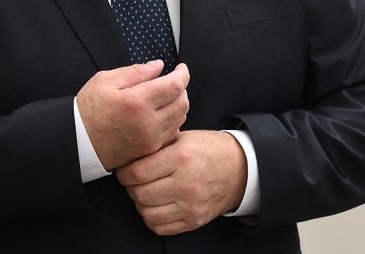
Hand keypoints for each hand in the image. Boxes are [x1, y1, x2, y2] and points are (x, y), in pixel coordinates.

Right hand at [76, 61, 189, 170]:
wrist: (78, 142)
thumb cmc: (88, 109)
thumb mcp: (105, 80)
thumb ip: (135, 71)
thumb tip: (158, 66)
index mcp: (137, 102)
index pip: (175, 85)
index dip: (182, 74)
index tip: (181, 68)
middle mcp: (148, 123)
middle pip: (182, 102)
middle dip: (182, 88)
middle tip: (173, 80)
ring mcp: (150, 140)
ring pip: (180, 119)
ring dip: (179, 104)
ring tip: (167, 95)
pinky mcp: (149, 150)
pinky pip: (172, 133)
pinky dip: (173, 120)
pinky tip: (162, 113)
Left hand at [115, 130, 247, 235]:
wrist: (240, 169)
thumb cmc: (207, 149)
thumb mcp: (183, 137)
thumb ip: (157, 144)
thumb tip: (128, 153)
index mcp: (181, 158)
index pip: (138, 173)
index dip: (124, 173)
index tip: (125, 170)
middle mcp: (186, 184)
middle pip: (140, 194)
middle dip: (131, 187)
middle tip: (134, 180)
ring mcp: (191, 206)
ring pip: (147, 213)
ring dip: (141, 203)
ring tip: (146, 192)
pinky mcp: (194, 221)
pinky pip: (160, 227)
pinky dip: (152, 218)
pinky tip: (157, 205)